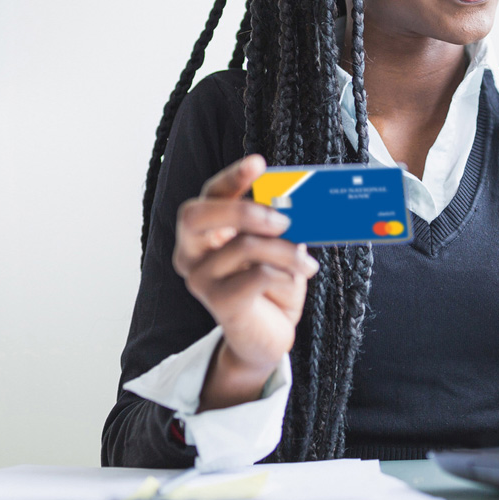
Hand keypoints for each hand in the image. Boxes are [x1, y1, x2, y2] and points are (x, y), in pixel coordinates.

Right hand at [173, 154, 318, 410]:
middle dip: (242, 210)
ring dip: (285, 251)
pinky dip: (284, 274)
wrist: (269, 336)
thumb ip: (276, 225)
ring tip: (307, 262)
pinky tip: (295, 280)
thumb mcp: (277, 246)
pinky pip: (255, 276)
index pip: (209, 194)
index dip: (231, 177)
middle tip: (283, 219)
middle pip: (197, 215)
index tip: (258, 163)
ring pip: (242, 246)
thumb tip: (295, 205)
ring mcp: (199, 278)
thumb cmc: (271, 284)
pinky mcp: (218, 303)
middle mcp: (190, 251)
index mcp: (203, 229)